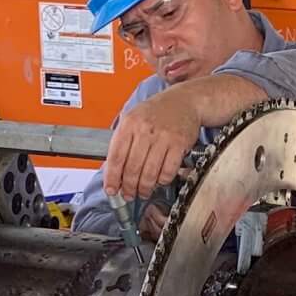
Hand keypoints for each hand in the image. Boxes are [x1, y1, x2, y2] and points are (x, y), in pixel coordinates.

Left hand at [102, 84, 202, 202]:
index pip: (115, 157)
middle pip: (132, 168)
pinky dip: (162, 181)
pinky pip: (168, 171)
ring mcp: (163, 137)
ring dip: (144, 188)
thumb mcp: (132, 117)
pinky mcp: (179, 144)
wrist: (184, 101)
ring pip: (149, 173)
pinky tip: (159, 181)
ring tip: (142, 192)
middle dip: (128, 187)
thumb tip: (112, 170)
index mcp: (129, 123)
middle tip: (128, 194)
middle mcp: (145, 129)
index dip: (112, 178)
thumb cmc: (157, 111)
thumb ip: (122, 140)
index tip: (111, 189)